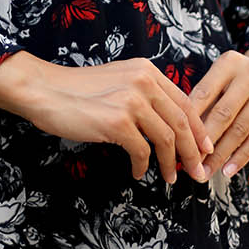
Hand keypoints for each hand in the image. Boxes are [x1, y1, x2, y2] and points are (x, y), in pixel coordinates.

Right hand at [0, 52, 212, 184]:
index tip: (203, 149)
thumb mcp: (118, 81)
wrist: (44, 90)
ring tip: (170, 178)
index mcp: (147, 70)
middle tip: (196, 172)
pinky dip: (143, 166)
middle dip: (192, 152)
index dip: (197, 129)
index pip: (184, 102)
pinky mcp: (117, 122)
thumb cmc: (77, 91)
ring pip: (166, 139)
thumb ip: (144, 95)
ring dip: (171, 163)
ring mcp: (131, 101)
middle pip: (181, 122)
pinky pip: (142, 151)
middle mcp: (144, 81)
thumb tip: (169, 127)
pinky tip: (137, 172)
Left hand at [188, 46, 248, 180]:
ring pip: (241, 129)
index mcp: (230, 62)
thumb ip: (205, 102)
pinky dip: (242, 156)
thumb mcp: (222, 79)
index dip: (191, 121)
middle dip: (205, 142)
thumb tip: (182, 136)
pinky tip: (228, 169)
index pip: (204, 93)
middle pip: (223, 113)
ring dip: (221, 154)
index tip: (178, 143)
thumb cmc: (239, 80)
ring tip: (206, 171)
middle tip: (190, 163)